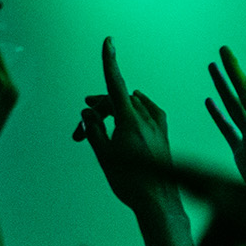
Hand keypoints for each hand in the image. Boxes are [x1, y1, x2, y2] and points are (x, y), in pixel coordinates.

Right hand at [76, 38, 177, 213]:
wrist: (158, 202)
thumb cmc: (131, 182)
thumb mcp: (104, 155)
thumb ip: (94, 129)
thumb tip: (89, 113)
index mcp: (131, 121)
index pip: (116, 84)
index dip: (110, 62)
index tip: (108, 42)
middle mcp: (147, 119)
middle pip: (117, 100)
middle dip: (99, 108)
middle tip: (82, 128)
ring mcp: (158, 126)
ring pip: (130, 107)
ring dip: (113, 114)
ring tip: (99, 133)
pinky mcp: (163, 135)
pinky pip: (147, 113)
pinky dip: (132, 113)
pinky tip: (127, 121)